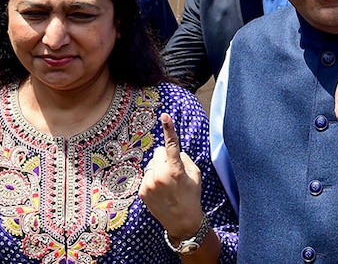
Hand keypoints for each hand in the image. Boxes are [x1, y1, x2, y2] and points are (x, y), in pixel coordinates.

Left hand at [139, 113, 203, 241]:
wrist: (182, 221)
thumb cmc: (192, 195)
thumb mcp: (195, 175)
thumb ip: (183, 159)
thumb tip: (173, 151)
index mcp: (175, 170)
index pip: (172, 145)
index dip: (169, 129)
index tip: (165, 116)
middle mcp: (160, 175)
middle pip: (159, 152)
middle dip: (165, 158)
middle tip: (174, 172)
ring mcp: (149, 184)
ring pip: (152, 164)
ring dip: (158, 169)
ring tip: (167, 184)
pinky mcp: (142, 191)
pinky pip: (147, 175)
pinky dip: (153, 179)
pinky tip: (161, 190)